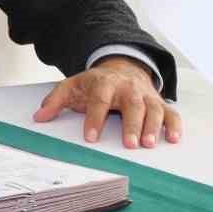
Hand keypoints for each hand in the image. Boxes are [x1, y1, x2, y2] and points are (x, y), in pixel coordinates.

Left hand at [31, 57, 181, 148]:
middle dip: (132, 124)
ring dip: (153, 126)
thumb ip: (55, 101)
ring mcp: (145, 95)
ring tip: (149, 145)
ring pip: (153, 109)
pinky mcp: (158, 102)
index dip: (94, 118)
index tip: (90, 138)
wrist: (122, 66)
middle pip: (132, 104)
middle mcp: (128, 88)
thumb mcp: (72, 86)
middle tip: (131, 144)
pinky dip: (174, 125)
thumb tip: (38, 116)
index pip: (99, 100)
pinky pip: (170, 112)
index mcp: (104, 83)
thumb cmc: (95, 83)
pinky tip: (173, 139)